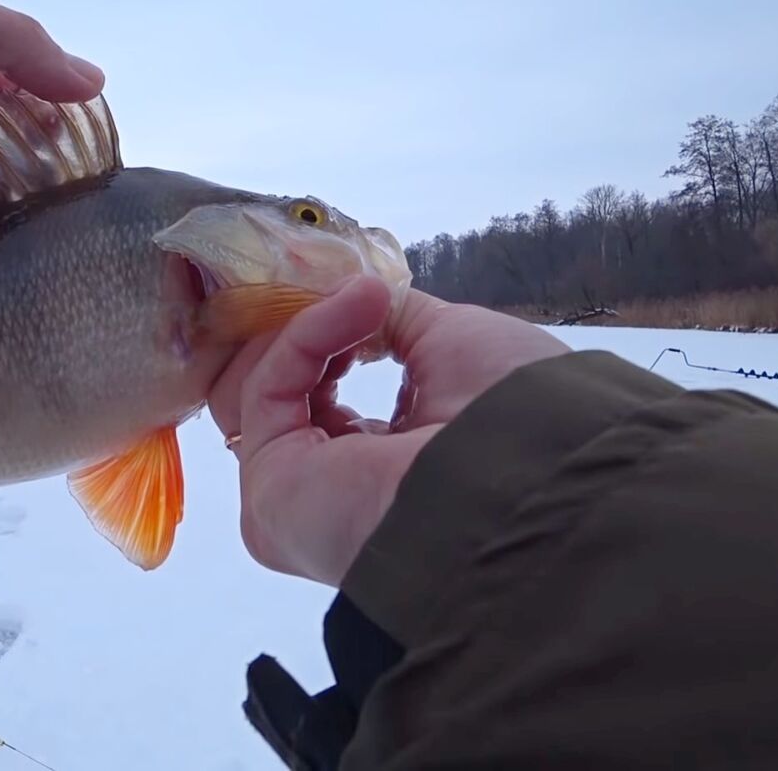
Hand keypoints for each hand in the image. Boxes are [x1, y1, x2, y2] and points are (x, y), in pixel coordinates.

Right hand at [207, 277, 571, 586]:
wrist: (521, 473)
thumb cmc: (506, 416)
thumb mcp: (450, 341)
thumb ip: (390, 320)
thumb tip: (350, 298)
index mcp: (378, 467)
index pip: (318, 396)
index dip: (322, 334)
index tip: (347, 288)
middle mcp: (331, 488)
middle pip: (274, 394)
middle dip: (294, 328)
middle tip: (332, 283)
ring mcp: (294, 494)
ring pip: (256, 390)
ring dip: (301, 327)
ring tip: (362, 297)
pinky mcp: (269, 486)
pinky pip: (266, 390)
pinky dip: (305, 334)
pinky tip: (359, 306)